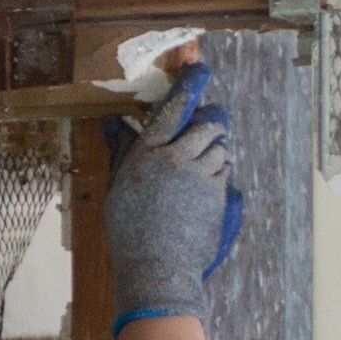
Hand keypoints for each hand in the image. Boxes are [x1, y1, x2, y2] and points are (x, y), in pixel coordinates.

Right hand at [104, 54, 243, 324]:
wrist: (157, 268)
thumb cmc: (130, 233)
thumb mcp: (119, 189)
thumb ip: (124, 152)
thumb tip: (116, 124)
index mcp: (146, 155)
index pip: (171, 112)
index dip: (188, 88)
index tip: (201, 71)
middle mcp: (174, 159)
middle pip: (205, 126)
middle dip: (210, 124)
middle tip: (209, 129)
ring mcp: (198, 177)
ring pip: (219, 149)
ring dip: (215, 152)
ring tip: (202, 168)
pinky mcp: (216, 194)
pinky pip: (224, 172)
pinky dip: (219, 174)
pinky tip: (206, 190)